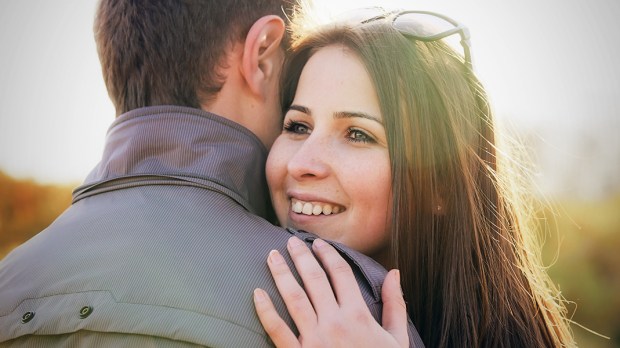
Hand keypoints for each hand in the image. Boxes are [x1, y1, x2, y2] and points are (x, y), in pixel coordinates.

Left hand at [253, 236, 407, 346]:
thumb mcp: (396, 338)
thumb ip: (394, 305)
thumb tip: (395, 274)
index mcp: (358, 316)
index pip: (340, 274)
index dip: (328, 254)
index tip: (319, 244)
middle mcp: (334, 323)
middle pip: (314, 280)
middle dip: (302, 257)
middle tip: (291, 242)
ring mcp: (314, 339)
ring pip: (294, 298)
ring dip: (281, 274)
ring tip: (272, 256)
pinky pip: (277, 330)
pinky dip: (265, 310)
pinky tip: (257, 293)